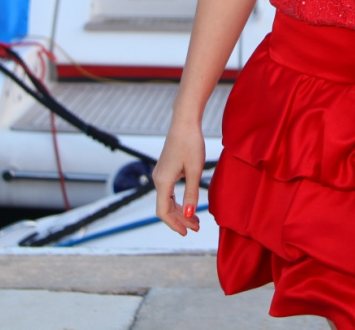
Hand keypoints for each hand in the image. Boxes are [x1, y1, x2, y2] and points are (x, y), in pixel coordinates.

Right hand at [153, 119, 205, 234]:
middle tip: (197, 228)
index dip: (174, 224)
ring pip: (167, 200)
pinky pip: (168, 191)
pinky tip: (189, 204)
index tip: (186, 232)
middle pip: (165, 207)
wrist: (185, 122)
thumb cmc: (190, 143)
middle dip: (180, 219)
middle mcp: (158, 179)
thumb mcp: (195, 170)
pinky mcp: (165, 169)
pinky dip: (178, 201)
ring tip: (195, 220)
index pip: (163, 211)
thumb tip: (188, 215)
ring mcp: (160, 174)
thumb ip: (191, 193)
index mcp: (163, 181)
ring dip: (180, 211)